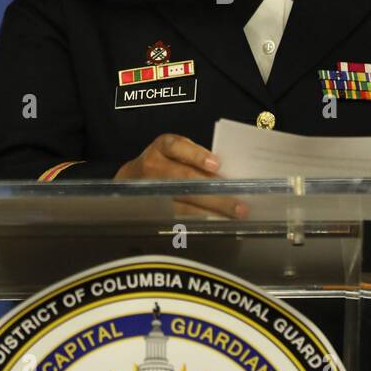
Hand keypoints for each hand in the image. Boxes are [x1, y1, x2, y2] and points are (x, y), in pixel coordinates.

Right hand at [115, 134, 248, 219]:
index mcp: (163, 146)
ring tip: (232, 216)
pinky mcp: (151, 209)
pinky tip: (214, 223)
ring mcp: (150, 190)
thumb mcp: (176, 149)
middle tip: (239, 204)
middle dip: (213, 193)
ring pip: (181, 202)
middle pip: (183, 179)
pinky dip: (196, 220)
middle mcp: (153, 166)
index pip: (177, 147)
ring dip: (210, 210)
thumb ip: (196, 156)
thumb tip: (229, 173)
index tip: (217, 165)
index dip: (197, 156)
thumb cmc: (165, 161)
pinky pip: (176, 217)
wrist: (132, 178)